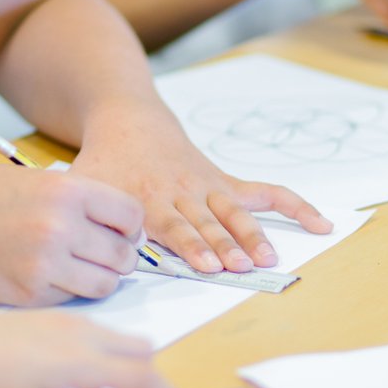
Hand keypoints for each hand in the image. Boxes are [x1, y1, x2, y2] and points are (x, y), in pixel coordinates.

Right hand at [0, 164, 143, 306]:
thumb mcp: (33, 181)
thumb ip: (80, 202)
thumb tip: (124, 230)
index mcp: (66, 192)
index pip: (132, 215)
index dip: (128, 225)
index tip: (118, 229)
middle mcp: (60, 228)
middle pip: (124, 255)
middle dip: (117, 255)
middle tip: (98, 252)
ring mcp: (45, 266)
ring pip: (105, 284)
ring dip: (98, 278)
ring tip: (75, 266)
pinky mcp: (30, 296)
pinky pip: (73, 299)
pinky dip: (67, 291)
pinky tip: (44, 275)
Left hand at [72, 99, 332, 273]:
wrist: (127, 119)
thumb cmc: (102, 163)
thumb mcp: (79, 183)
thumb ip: (78, 214)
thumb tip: (68, 248)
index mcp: (147, 199)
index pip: (173, 228)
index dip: (192, 247)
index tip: (207, 267)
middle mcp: (182, 195)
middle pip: (207, 224)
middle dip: (225, 246)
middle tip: (241, 267)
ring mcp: (208, 188)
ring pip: (236, 213)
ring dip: (253, 235)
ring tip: (269, 257)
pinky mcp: (225, 183)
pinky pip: (265, 193)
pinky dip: (294, 207)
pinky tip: (319, 224)